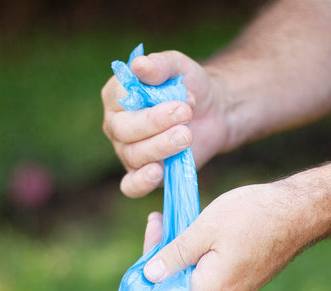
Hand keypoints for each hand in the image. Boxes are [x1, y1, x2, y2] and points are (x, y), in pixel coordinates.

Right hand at [101, 51, 230, 197]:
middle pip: (124, 131)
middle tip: (186, 115)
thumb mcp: (179, 68)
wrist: (214, 114)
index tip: (183, 99)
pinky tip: (157, 173)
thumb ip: (160, 65)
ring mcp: (129, 153)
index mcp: (117, 97)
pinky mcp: (144, 175)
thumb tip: (139, 66)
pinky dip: (141, 183)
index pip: (119, 100)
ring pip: (133, 156)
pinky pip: (131, 186)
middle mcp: (117, 126)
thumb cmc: (190, 88)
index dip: (148, 102)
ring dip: (161, 147)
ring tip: (187, 135)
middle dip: (156, 124)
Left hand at [141, 182, 307, 290]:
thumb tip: (149, 277)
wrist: (301, 212)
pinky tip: (193, 233)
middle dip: (160, 259)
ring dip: (178, 255)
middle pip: (180, 290)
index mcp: (214, 289)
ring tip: (170, 220)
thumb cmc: (254, 214)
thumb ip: (176, 254)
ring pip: (195, 281)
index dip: (149, 285)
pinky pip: (211, 276)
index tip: (142, 256)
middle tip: (157, 221)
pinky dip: (197, 257)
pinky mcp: (244, 281)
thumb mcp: (206, 227)